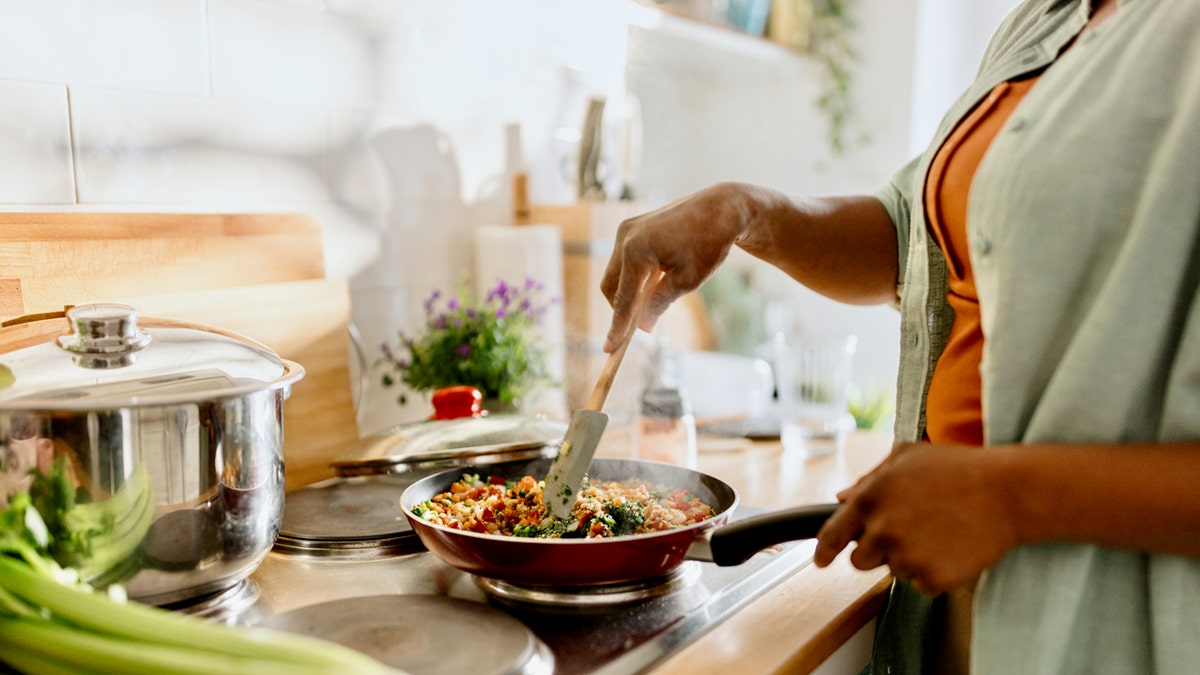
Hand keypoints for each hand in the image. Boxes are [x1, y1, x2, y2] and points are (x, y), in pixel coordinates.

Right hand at [599, 183, 751, 352]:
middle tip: (635, 329)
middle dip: (621, 308)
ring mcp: (626, 229)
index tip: (610, 350)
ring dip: (628, 291)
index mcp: (636, 252)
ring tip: (652, 302)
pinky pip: (624, 259)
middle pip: (610, 286)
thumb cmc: (709, 244)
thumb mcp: (687, 281)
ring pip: (615, 273)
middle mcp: (625, 238)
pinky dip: (634, 276)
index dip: (617, 328)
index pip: (623, 299)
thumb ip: (659, 303)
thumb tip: (642, 327)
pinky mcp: (632, 227)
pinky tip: (654, 282)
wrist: (721, 209)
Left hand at [814, 442, 1022, 594]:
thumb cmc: (958, 468)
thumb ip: (869, 479)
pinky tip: (951, 546)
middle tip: (907, 531)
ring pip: (893, 571)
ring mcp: (907, 557)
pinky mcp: (932, 578)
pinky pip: (920, 585)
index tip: (821, 560)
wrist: (1007, 493)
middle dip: (877, 549)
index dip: (823, 551)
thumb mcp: (907, 457)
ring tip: (937, 530)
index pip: (832, 534)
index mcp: (871, 498)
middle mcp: (883, 530)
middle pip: (860, 560)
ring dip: (908, 558)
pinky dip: (932, 572)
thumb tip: (842, 498)